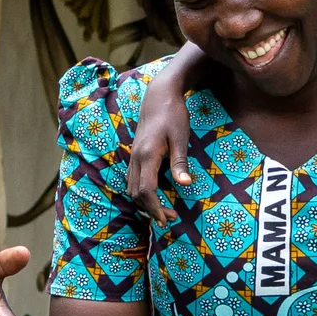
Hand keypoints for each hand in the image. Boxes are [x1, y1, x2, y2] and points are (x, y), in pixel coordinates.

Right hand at [127, 79, 194, 228]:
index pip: (146, 190)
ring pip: (131, 187)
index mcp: (147, 156)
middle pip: (135, 193)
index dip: (155, 208)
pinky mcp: (135, 154)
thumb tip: (185, 184)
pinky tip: (154, 194)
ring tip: (162, 209)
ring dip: (144, 202)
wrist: (159, 96)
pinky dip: (140, 191)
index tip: (166, 219)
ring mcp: (133, 156)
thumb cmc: (173, 114)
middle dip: (150, 209)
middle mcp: (136, 158)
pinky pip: (132, 179)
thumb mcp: (181, 138)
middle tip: (169, 218)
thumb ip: (180, 162)